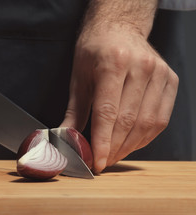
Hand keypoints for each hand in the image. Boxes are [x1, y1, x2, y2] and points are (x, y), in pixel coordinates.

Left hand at [61, 24, 178, 172]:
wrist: (118, 28)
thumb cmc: (94, 50)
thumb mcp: (78, 77)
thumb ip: (74, 110)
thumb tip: (67, 137)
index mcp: (113, 63)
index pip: (108, 113)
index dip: (103, 142)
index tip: (97, 162)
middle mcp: (141, 67)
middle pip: (129, 121)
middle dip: (114, 148)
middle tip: (103, 162)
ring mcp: (160, 73)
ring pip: (147, 123)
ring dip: (130, 146)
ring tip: (114, 155)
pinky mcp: (170, 80)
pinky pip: (160, 119)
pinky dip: (145, 137)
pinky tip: (131, 143)